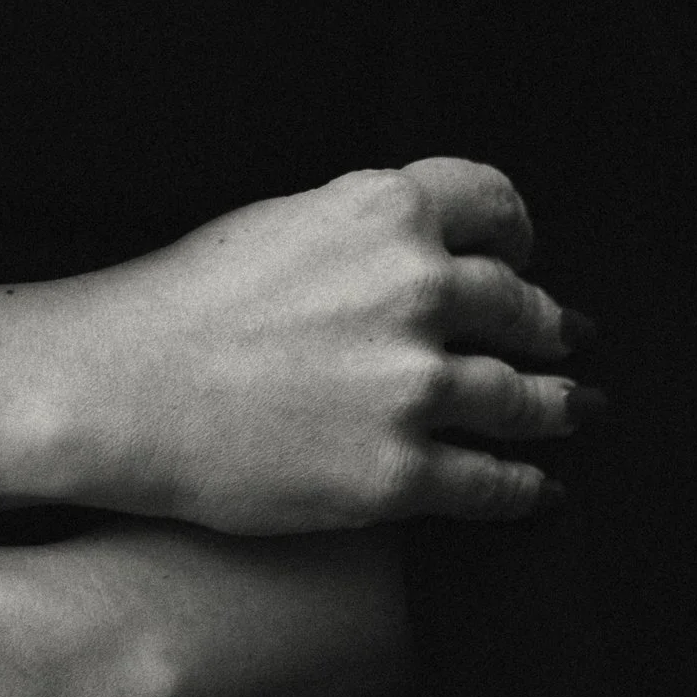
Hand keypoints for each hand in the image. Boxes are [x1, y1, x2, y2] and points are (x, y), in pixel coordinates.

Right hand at [0, 155, 594, 533]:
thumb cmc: (184, 302)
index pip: (496, 207)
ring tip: (574, 413)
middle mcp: (416, 288)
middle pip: (524, 306)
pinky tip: (538, 490)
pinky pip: (497, 483)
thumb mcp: (283, 222)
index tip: (528, 256)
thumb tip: (428, 254)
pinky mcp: (401, 472)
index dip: (522, 234)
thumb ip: (367, 232)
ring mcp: (414, 384)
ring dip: (558, 408)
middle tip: (568, 341)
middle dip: (552, 328)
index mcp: (384, 211)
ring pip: (527, 399)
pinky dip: (527, 488)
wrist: (122, 386)